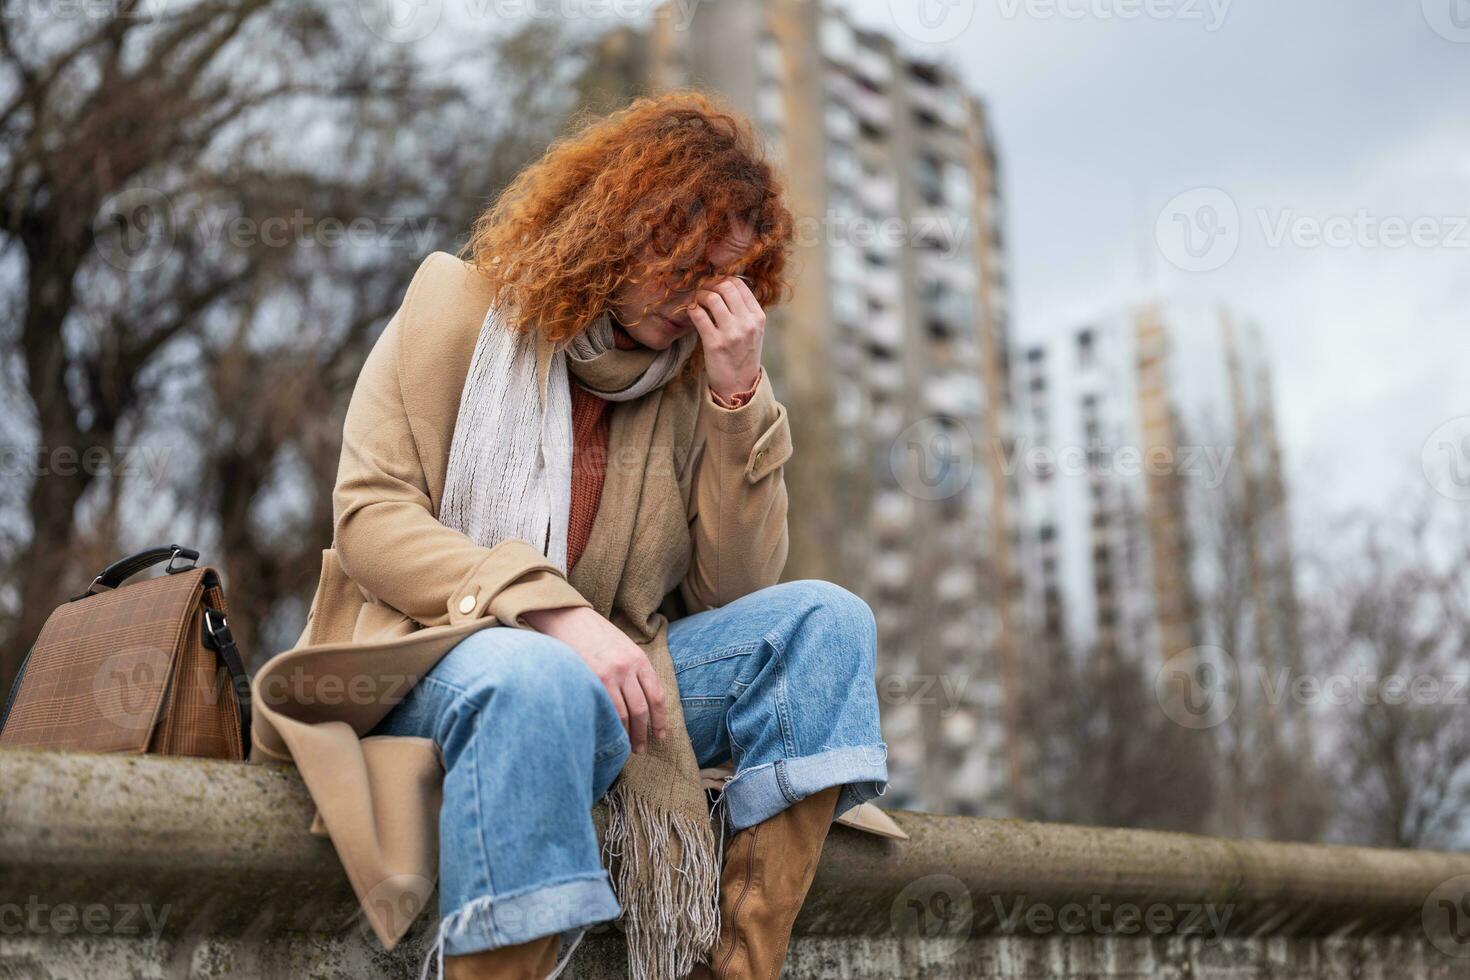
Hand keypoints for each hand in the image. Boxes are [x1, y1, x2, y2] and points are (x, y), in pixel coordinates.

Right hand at [520, 605, 667, 753]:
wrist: (569, 619)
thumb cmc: (595, 635)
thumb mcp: (623, 647)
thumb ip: (634, 670)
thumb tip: (642, 702)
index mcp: (639, 659)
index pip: (657, 695)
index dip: (660, 720)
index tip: (660, 735)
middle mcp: (627, 667)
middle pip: (642, 709)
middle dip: (644, 732)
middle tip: (641, 748)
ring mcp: (610, 674)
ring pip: (625, 714)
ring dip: (628, 734)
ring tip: (627, 748)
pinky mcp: (592, 680)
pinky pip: (606, 710)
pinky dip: (611, 726)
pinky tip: (610, 736)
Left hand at [686, 276, 764, 401]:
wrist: (739, 384)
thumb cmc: (743, 354)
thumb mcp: (754, 330)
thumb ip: (744, 309)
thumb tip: (724, 285)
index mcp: (758, 317)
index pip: (740, 284)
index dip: (723, 279)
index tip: (714, 285)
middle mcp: (747, 323)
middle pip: (726, 286)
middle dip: (710, 284)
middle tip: (703, 290)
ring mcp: (731, 333)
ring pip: (711, 298)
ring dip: (699, 295)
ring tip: (696, 301)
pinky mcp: (714, 343)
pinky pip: (698, 315)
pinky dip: (692, 309)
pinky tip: (692, 312)